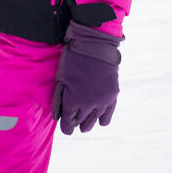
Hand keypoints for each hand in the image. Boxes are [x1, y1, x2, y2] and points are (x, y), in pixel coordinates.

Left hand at [51, 20, 121, 134]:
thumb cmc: (73, 59)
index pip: (68, 125)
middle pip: (80, 123)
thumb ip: (59, 99)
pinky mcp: (112, 96)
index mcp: (73, 101)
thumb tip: (58, 116)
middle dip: (75, 123)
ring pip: (94, 121)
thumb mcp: (60, 78)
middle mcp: (88, 105)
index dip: (66, 127)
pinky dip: (102, 119)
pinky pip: (108, 115)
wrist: (95, 45)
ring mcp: (102, 101)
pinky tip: (99, 119)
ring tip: (85, 124)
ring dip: (88, 123)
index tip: (66, 127)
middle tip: (73, 122)